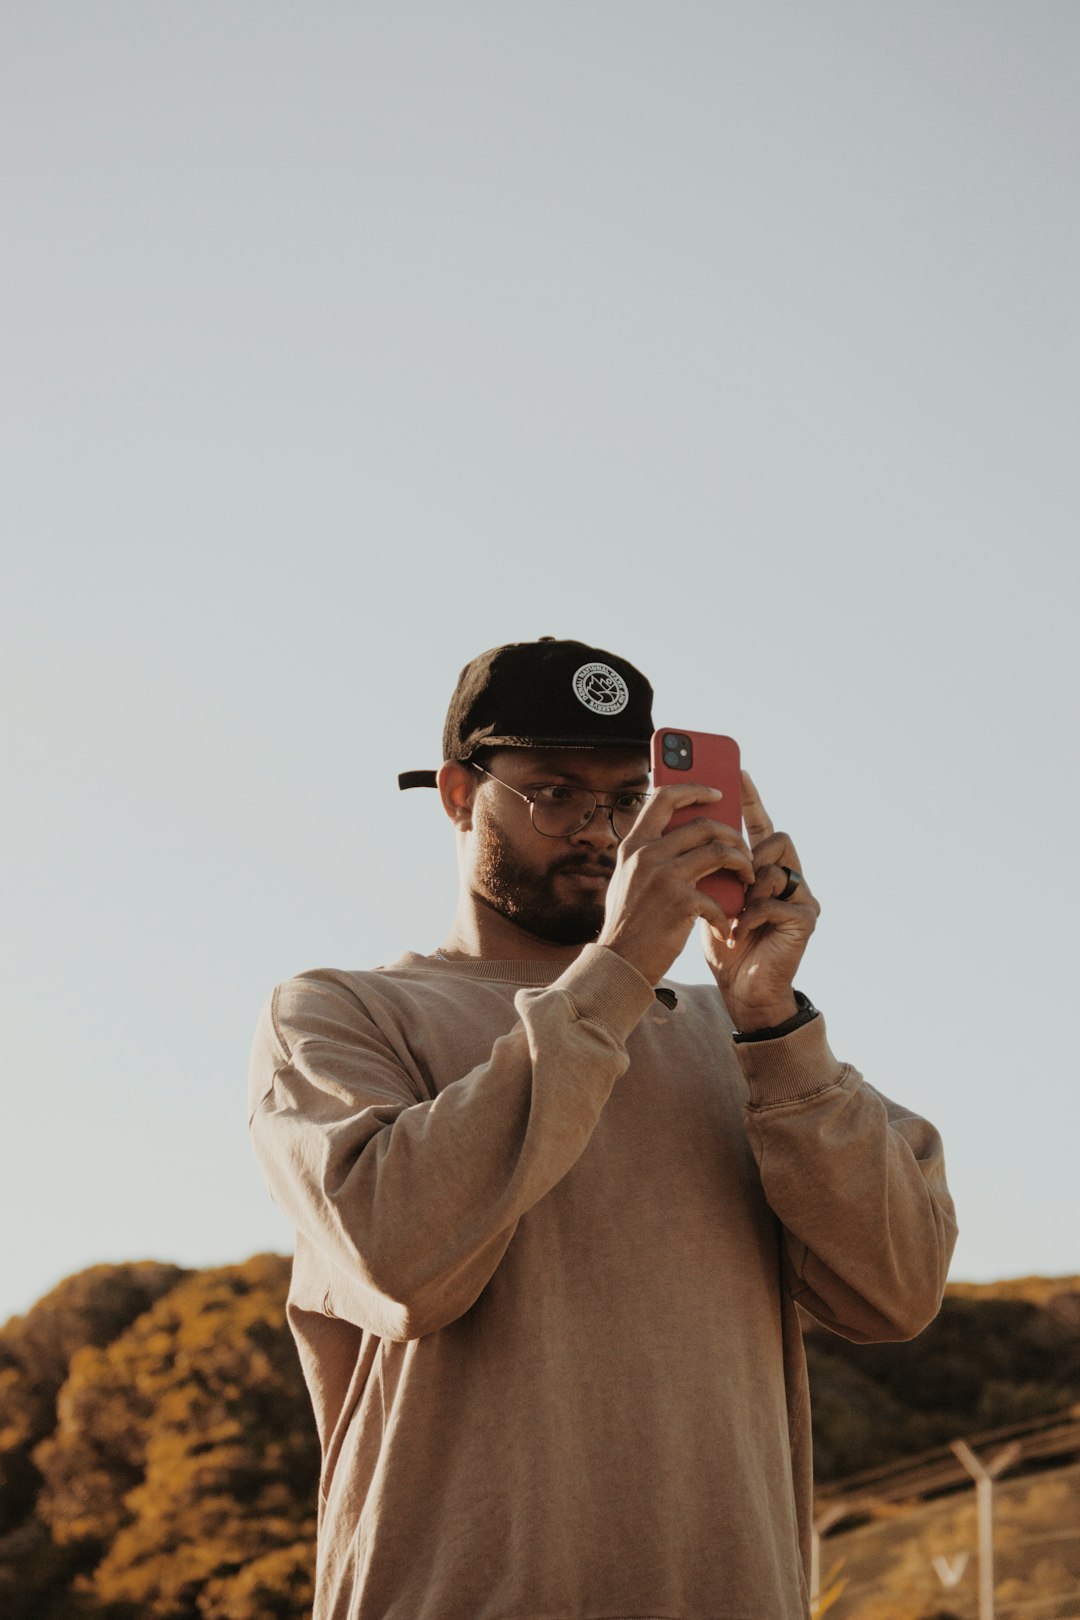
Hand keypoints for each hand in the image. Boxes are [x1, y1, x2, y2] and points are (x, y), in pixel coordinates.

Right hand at [596, 784, 755, 984]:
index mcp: (633, 844)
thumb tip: (680, 834)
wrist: (619, 963)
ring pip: (720, 851)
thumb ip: (648, 854)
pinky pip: (719, 898)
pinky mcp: (681, 902)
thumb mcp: (628, 878)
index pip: (664, 797)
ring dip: (742, 863)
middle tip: (744, 847)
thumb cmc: (628, 923)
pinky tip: (726, 928)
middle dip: (732, 833)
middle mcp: (647, 854)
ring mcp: (664, 876)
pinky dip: (727, 914)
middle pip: (703, 823)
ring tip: (747, 877)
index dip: (694, 788)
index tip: (717, 793)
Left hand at [702, 772, 819, 1031]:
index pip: (758, 824)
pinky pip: (776, 901)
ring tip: (736, 914)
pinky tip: (742, 932)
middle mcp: (788, 875)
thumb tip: (682, 826)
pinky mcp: (806, 918)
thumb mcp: (709, 895)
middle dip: (749, 855)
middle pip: (775, 838)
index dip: (749, 798)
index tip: (736, 771)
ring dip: (749, 890)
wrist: (741, 989)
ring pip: (776, 868)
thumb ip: (706, 865)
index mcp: (763, 866)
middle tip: (732, 876)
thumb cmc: (724, 942)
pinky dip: (753, 917)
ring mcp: (801, 895)